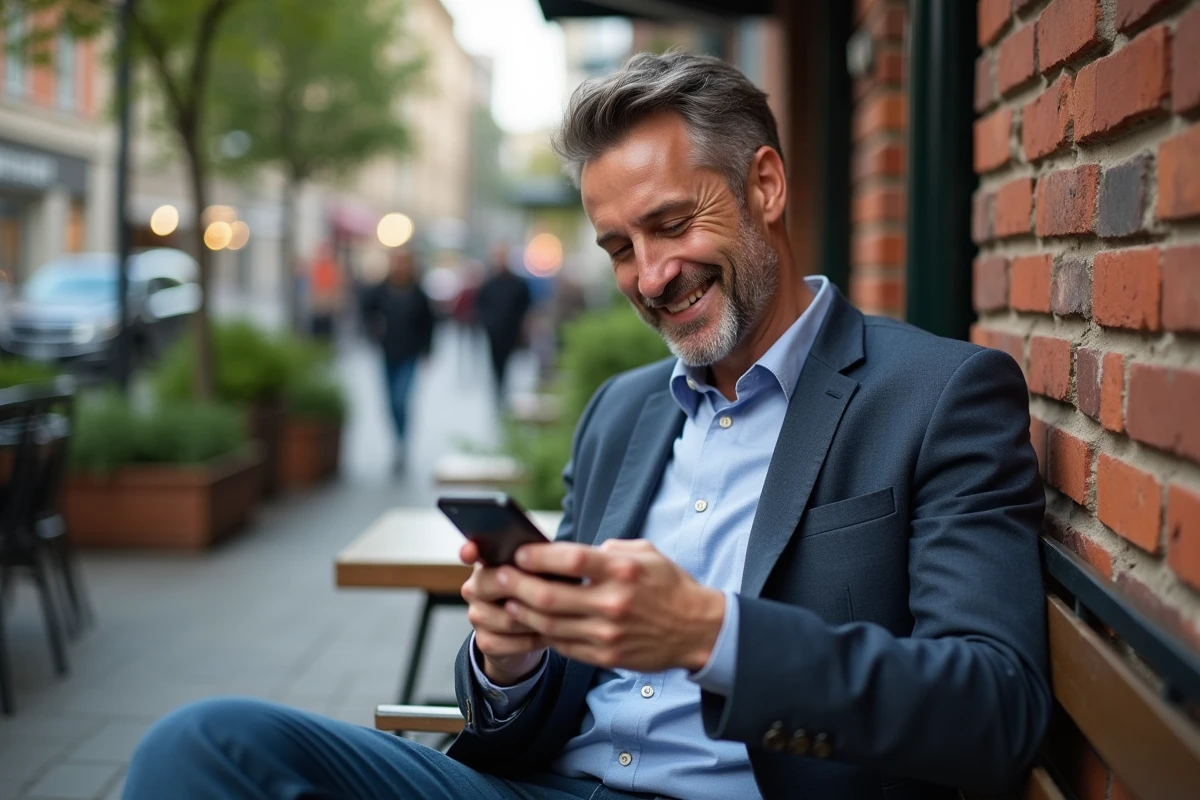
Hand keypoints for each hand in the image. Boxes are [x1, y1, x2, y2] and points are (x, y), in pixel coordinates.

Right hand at [459, 541, 546, 684]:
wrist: (527, 632)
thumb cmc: (536, 592)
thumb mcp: (541, 572)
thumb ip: (539, 560)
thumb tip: (550, 555)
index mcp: (488, 563)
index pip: (472, 552)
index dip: (470, 550)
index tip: (471, 553)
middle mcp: (475, 587)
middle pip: (497, 583)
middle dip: (528, 588)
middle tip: (554, 592)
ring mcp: (476, 615)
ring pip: (508, 618)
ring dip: (536, 620)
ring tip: (558, 618)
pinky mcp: (484, 640)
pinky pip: (510, 643)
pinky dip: (532, 640)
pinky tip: (547, 636)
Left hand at [498, 539, 724, 672]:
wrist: (697, 630)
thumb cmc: (670, 587)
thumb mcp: (646, 554)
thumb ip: (609, 550)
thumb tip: (572, 552)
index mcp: (622, 570)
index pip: (570, 559)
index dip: (538, 556)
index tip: (517, 552)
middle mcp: (613, 602)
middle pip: (549, 595)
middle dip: (516, 585)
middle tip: (498, 577)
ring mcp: (608, 633)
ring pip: (549, 623)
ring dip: (522, 611)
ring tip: (507, 600)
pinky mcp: (606, 655)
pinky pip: (563, 645)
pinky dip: (542, 632)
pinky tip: (531, 622)